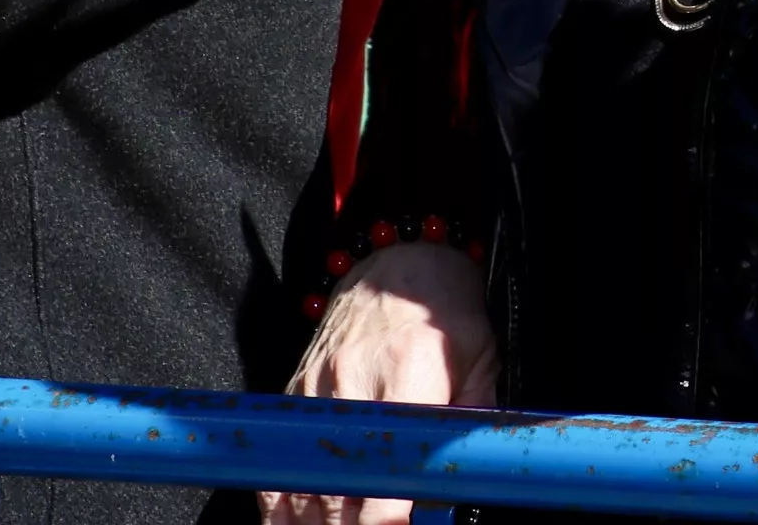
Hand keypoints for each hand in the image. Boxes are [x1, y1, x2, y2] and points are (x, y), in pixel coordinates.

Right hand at [268, 241, 497, 524]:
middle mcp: (352, 382)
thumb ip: (473, 422)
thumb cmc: (446, 312)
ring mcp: (314, 390)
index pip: (383, 465)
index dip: (384, 516)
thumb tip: (466, 483)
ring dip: (319, 519)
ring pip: (299, 480)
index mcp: (407, 372)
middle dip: (352, 522)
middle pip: (337, 484)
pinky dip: (282, 503)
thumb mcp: (481, 360)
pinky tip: (297, 520)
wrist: (400, 260)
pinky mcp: (294, 394)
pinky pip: (277, 461)